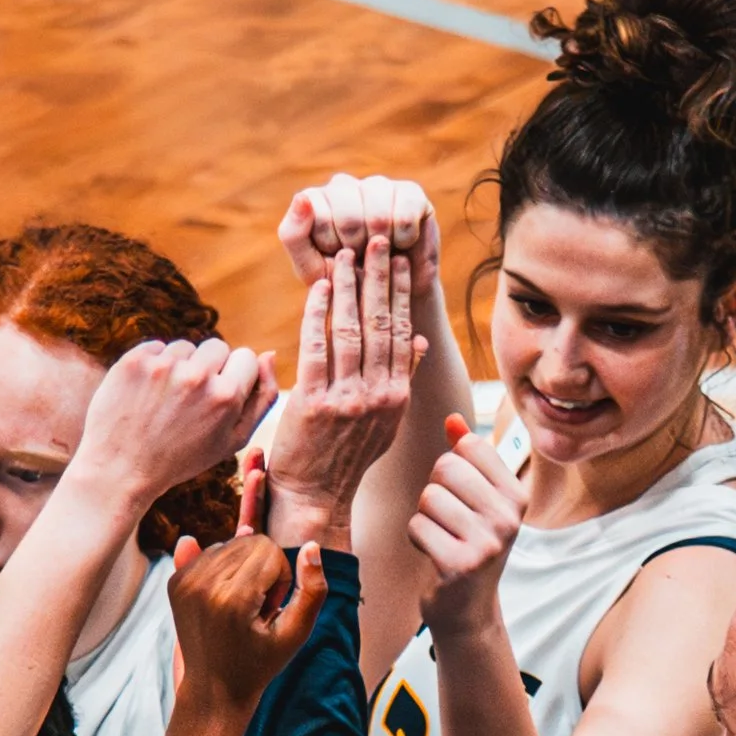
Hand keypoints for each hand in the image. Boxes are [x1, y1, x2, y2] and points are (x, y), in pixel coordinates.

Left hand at [71, 334, 278, 523]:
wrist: (120, 470)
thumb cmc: (181, 458)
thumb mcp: (232, 441)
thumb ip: (262, 398)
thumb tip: (270, 354)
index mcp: (227, 396)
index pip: (247, 357)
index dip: (234, 376)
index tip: (218, 396)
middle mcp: (198, 376)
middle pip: (218, 346)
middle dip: (209, 368)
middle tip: (190, 402)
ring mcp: (163, 366)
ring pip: (186, 347)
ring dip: (179, 367)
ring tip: (165, 401)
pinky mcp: (134, 361)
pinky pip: (156, 347)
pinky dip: (153, 366)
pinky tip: (146, 394)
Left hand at [169, 529, 325, 721]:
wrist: (213, 688)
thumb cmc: (259, 663)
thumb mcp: (296, 633)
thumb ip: (313, 590)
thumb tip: (311, 546)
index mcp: (232, 599)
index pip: (269, 549)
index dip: (280, 577)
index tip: (270, 609)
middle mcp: (202, 585)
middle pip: (250, 541)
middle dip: (262, 569)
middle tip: (256, 609)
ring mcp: (184, 582)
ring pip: (231, 543)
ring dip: (243, 569)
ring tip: (240, 606)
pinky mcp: (175, 582)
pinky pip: (211, 551)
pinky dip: (224, 569)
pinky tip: (224, 600)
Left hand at [263, 226, 421, 546]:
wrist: (315, 495)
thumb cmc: (347, 456)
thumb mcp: (386, 421)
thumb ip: (403, 379)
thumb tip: (421, 340)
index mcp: (397, 396)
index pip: (403, 333)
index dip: (401, 293)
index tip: (399, 260)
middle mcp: (377, 395)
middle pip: (381, 324)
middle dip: (379, 278)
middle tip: (376, 241)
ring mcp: (346, 399)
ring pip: (351, 330)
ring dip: (349, 287)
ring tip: (347, 254)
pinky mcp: (314, 402)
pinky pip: (317, 348)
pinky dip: (318, 314)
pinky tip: (320, 288)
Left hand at [275, 174, 440, 306]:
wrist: (387, 295)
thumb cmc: (344, 281)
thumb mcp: (311, 267)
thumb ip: (294, 234)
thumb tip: (302, 197)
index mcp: (315, 199)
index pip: (319, 216)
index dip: (331, 246)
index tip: (335, 255)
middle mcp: (344, 185)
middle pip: (349, 217)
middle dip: (356, 249)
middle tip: (360, 257)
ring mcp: (378, 185)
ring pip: (378, 216)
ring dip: (381, 247)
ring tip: (379, 252)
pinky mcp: (411, 192)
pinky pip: (405, 216)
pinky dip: (404, 240)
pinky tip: (401, 244)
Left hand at [405, 411, 522, 637]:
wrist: (467, 609)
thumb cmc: (468, 546)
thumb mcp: (476, 501)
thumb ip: (466, 458)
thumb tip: (452, 418)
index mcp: (516, 496)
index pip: (470, 447)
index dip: (451, 467)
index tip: (461, 496)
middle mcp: (508, 518)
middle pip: (446, 468)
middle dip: (434, 491)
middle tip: (447, 521)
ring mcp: (487, 542)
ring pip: (428, 497)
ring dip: (425, 518)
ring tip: (442, 538)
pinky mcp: (460, 564)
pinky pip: (418, 526)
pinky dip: (417, 539)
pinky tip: (435, 554)